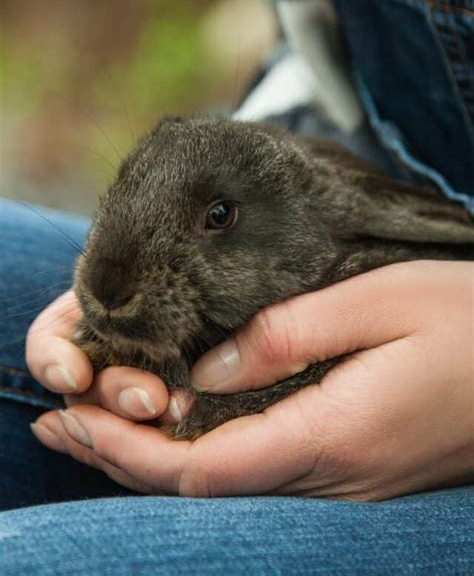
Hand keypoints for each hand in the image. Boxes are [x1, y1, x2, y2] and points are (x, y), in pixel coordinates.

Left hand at [29, 261, 473, 498]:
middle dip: (123, 462)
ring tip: (95, 428)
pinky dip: (203, 457)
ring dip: (155, 461)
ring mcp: (349, 481)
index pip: (209, 469)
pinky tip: (177, 430)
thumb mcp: (380, 301)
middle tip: (59, 425)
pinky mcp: (357, 467)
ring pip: (230, 487)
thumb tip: (213, 367)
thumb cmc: (467, 320)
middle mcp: (337, 475)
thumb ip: (291, 334)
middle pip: (207, 489)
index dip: (132, 454)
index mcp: (338, 433)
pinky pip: (264, 474)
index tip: (75, 422)